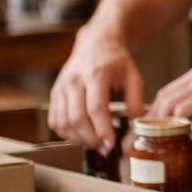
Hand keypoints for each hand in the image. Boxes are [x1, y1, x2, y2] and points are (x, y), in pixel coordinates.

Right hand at [49, 27, 142, 152]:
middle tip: (104, 148)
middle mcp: (74, 81)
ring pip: (62, 122)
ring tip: (94, 143)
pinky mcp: (54, 94)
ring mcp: (61, 87)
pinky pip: (54, 120)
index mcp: (96, 74)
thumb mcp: (133, 75)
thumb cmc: (116, 61)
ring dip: (78, 138)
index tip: (111, 143)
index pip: (96, 108)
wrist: (95, 43)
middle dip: (91, 138)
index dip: (103, 129)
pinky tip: (81, 135)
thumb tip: (137, 124)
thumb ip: (136, 100)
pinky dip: (66, 133)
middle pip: (76, 118)